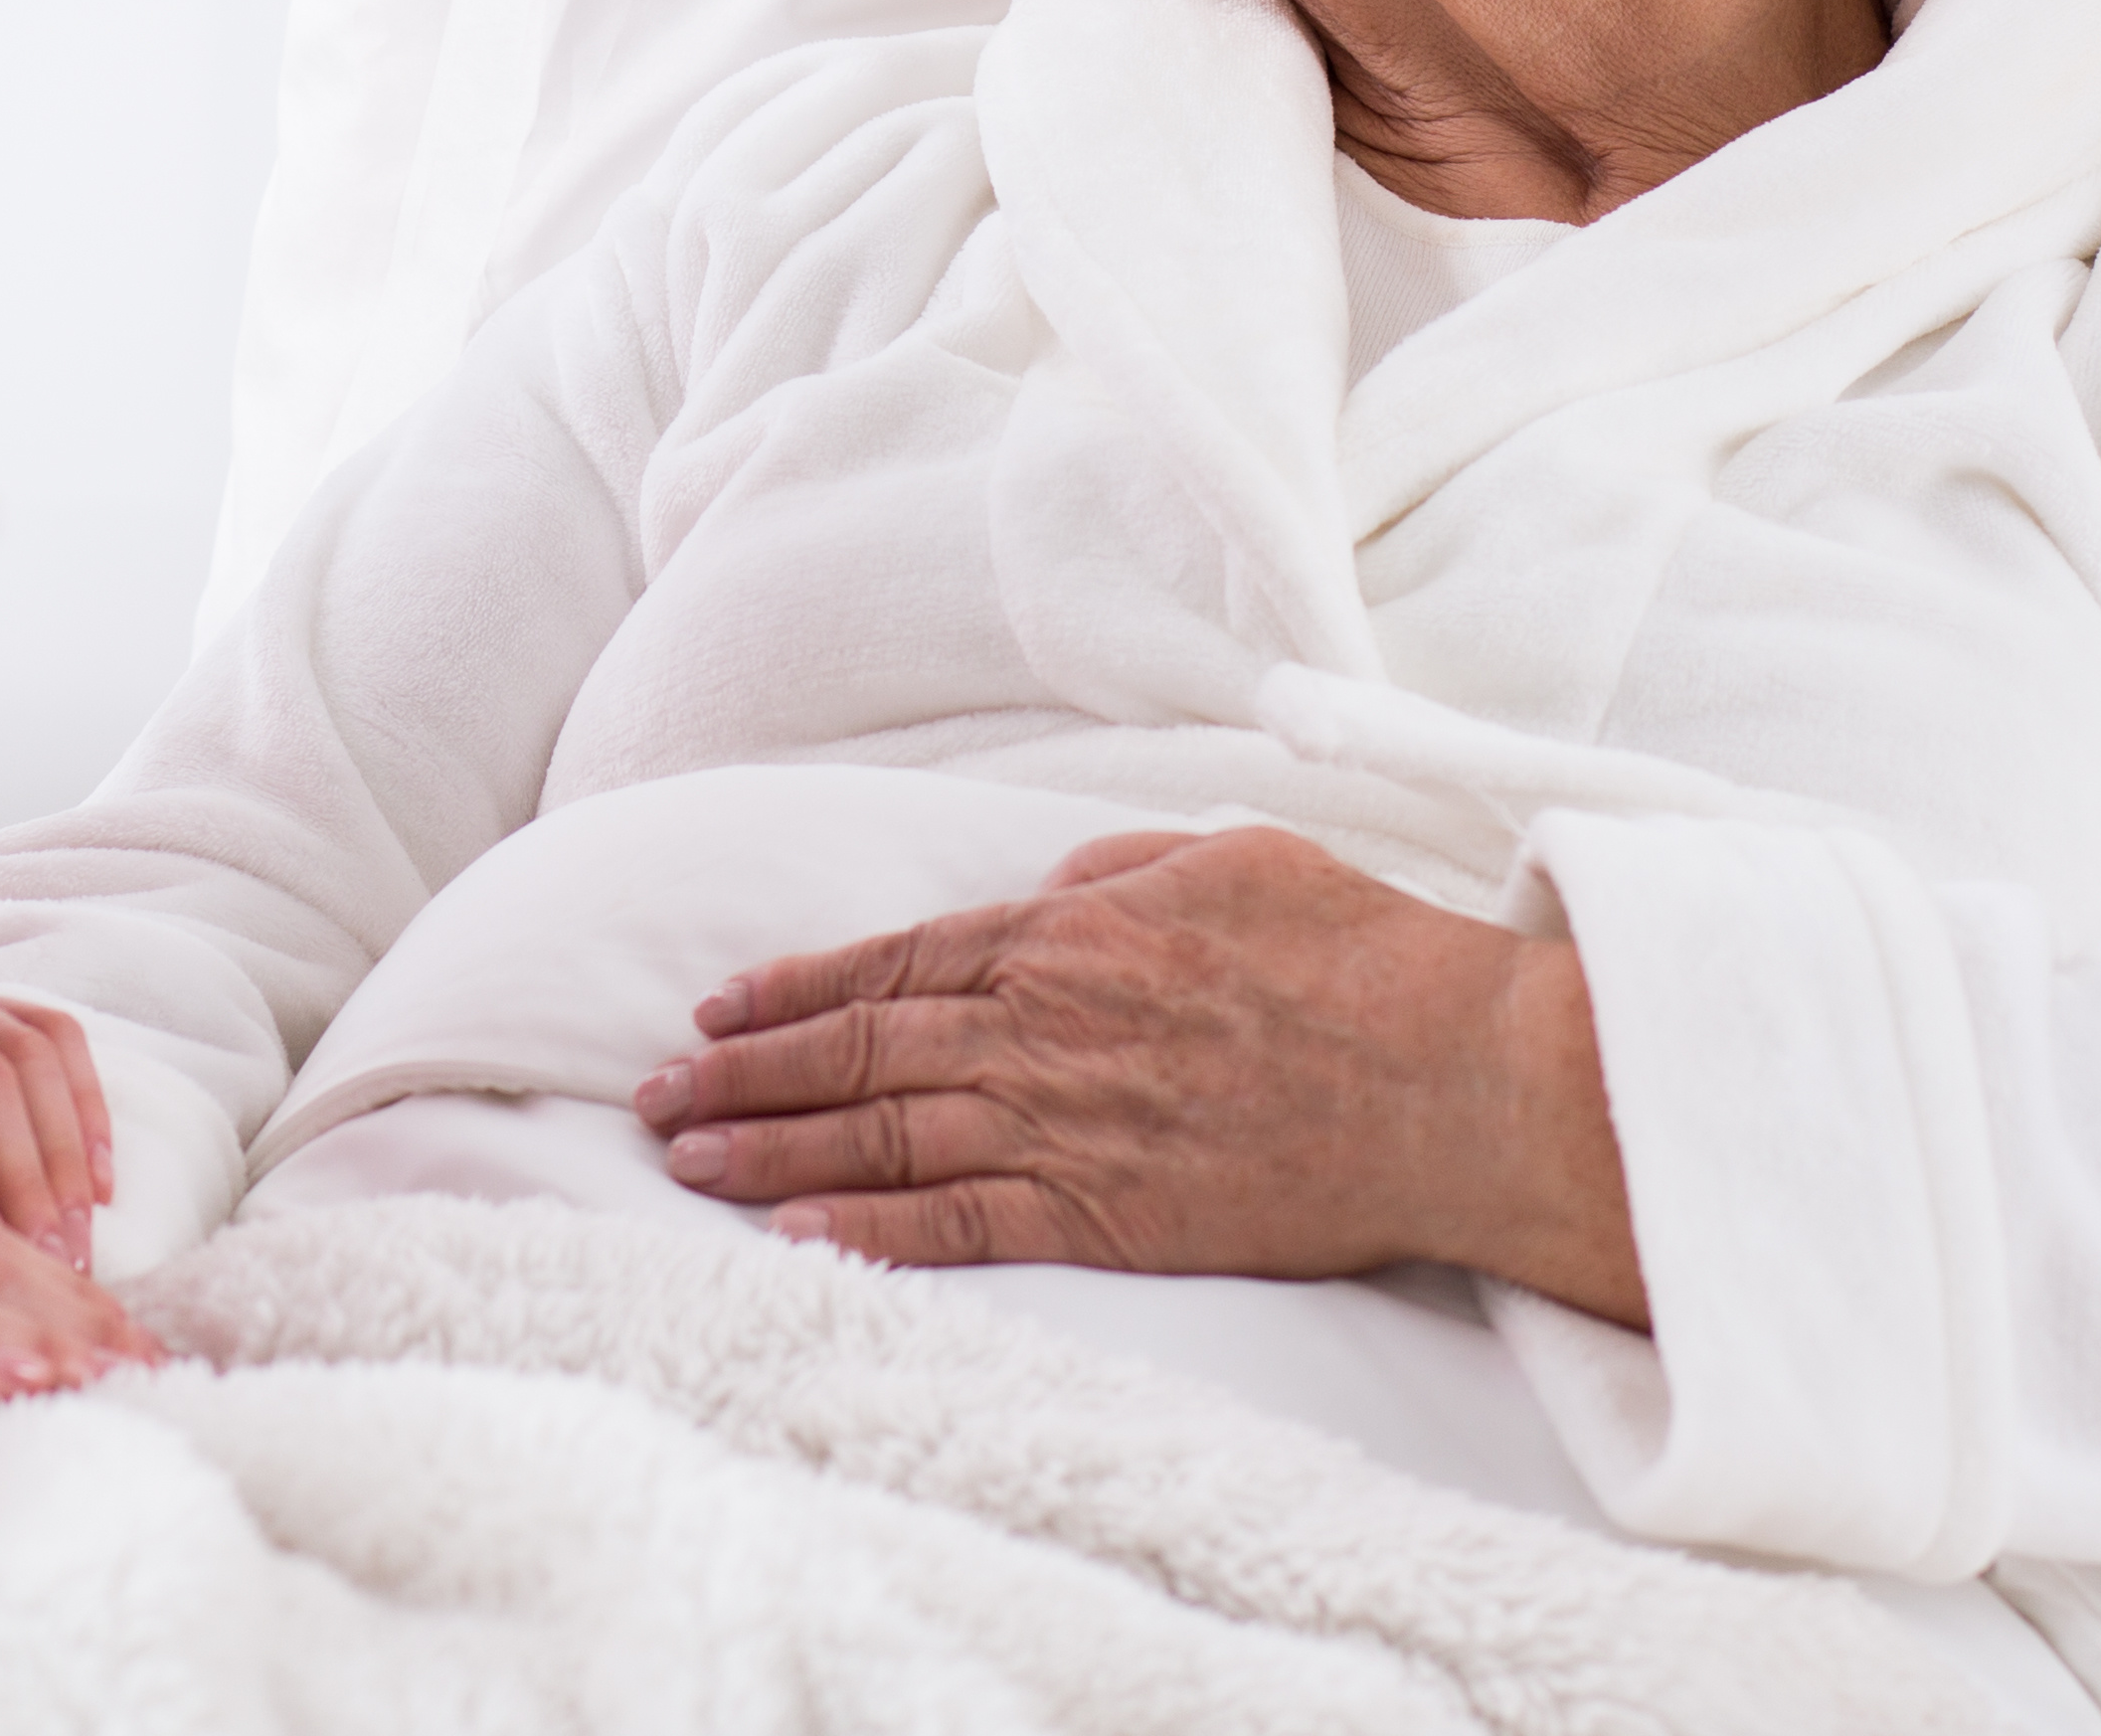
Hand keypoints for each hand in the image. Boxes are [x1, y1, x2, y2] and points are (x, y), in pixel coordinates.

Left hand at [622, 826, 1647, 1322]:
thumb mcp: (1229, 857)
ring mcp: (1070, 1124)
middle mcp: (1044, 1026)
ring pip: (882, 1139)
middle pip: (859, 1050)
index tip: (713, 1007)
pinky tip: (794, 1242)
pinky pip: (962, 1228)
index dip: (791, 988)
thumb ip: (1120, 868)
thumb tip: (1051, 885)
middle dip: (741, 1073)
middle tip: (650, 1094)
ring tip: (683, 1163)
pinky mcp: (1110, 1215)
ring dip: (770, 1153)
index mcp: (1068, 933)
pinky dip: (869, 1236)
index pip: (891, 960)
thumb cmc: (1360, 956)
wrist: (1450, 1076)